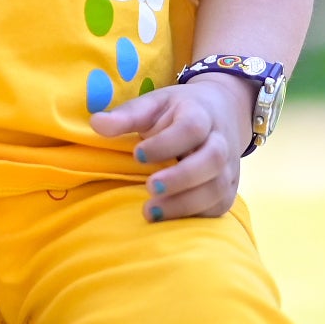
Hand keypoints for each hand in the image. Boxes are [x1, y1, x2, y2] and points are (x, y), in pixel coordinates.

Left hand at [90, 74, 255, 221]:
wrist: (221, 112)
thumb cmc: (177, 112)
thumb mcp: (153, 104)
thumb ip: (127, 115)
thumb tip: (96, 124)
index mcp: (200, 114)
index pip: (191, 128)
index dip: (166, 143)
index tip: (137, 155)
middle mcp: (220, 141)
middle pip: (212, 159)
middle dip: (181, 177)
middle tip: (149, 187)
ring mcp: (228, 168)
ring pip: (217, 188)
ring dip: (185, 203)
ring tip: (151, 212)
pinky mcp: (228, 191)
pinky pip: (217, 208)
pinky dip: (194, 216)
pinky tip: (168, 219)